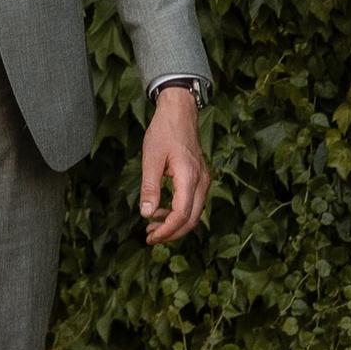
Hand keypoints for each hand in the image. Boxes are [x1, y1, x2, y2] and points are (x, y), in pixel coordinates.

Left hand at [140, 86, 208, 245]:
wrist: (180, 112)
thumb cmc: (164, 131)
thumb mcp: (151, 158)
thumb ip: (150, 187)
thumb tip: (146, 213)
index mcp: (189, 177)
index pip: (182, 215)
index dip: (167, 231)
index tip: (150, 237)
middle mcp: (202, 181)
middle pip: (191, 220)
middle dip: (171, 233)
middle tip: (150, 236)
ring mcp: (204, 180)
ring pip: (194, 213)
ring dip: (175, 223)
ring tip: (152, 225)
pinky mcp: (201, 178)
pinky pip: (193, 203)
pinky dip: (179, 212)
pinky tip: (162, 210)